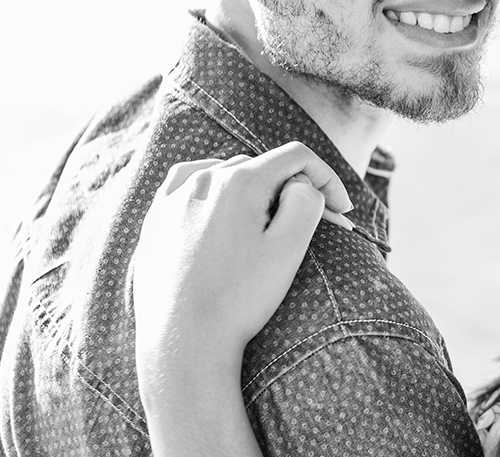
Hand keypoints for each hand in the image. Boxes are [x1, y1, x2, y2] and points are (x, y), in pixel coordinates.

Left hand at [132, 142, 352, 383]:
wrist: (182, 343)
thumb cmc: (238, 298)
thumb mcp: (288, 249)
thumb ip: (306, 202)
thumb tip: (302, 184)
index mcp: (240, 182)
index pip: (296, 157)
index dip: (327, 178)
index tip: (343, 211)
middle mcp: (203, 180)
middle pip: (263, 167)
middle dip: (293, 190)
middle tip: (313, 227)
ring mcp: (174, 198)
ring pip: (226, 173)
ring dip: (255, 189)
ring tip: (269, 220)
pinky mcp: (156, 220)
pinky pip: (187, 183)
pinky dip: (212, 186)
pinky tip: (218, 199)